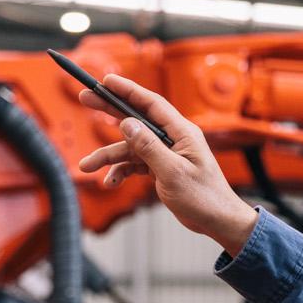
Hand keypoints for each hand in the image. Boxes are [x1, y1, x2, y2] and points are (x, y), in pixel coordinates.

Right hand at [76, 75, 258, 253]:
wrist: (217, 221)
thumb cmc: (204, 197)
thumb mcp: (173, 172)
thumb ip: (149, 147)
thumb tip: (127, 123)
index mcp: (182, 133)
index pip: (151, 103)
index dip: (128, 90)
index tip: (106, 81)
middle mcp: (173, 139)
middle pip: (136, 118)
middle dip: (110, 110)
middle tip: (85, 99)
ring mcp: (166, 154)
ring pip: (130, 147)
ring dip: (108, 156)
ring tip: (86, 166)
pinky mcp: (160, 168)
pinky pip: (135, 164)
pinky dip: (121, 172)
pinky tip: (110, 182)